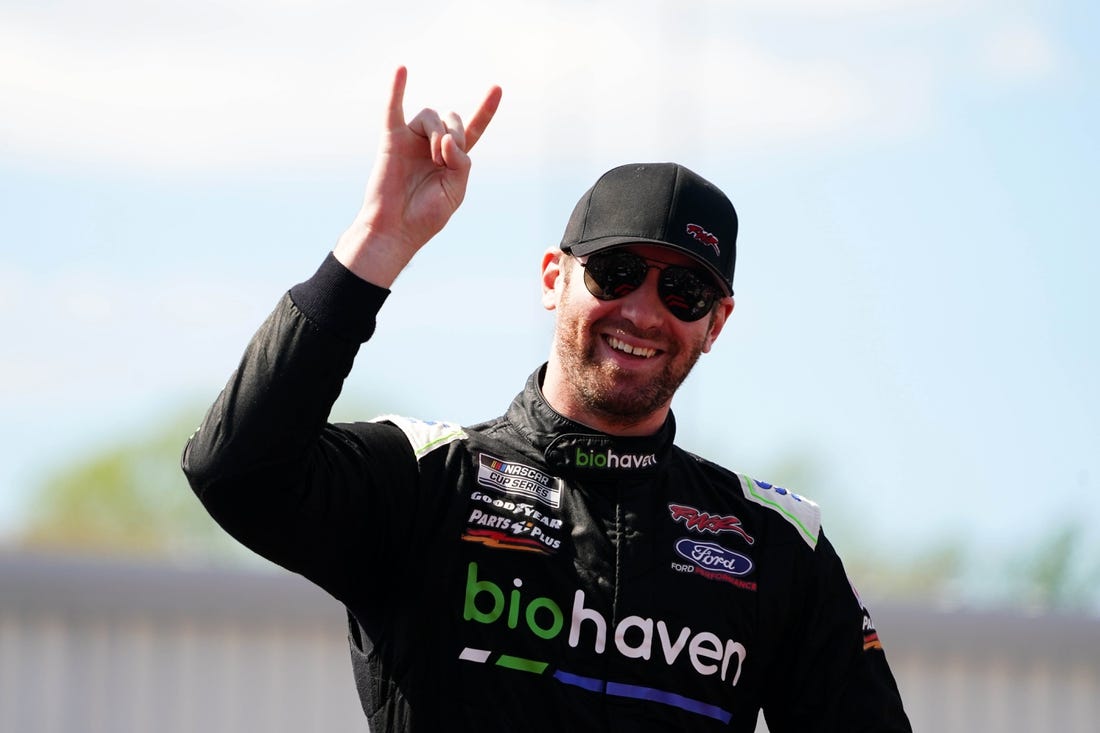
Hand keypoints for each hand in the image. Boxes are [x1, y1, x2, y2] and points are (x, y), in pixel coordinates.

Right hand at [335, 66, 502, 286]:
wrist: (396, 229)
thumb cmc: (425, 215)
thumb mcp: (456, 190)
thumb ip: (462, 162)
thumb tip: (448, 139)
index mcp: (452, 159)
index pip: (474, 129)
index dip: (486, 110)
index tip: (497, 88)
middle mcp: (432, 145)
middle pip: (453, 119)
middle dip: (457, 133)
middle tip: (447, 157)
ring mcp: (411, 140)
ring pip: (432, 116)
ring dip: (438, 133)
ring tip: (434, 157)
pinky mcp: (391, 140)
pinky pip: (393, 108)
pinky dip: (397, 88)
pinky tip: (402, 70)